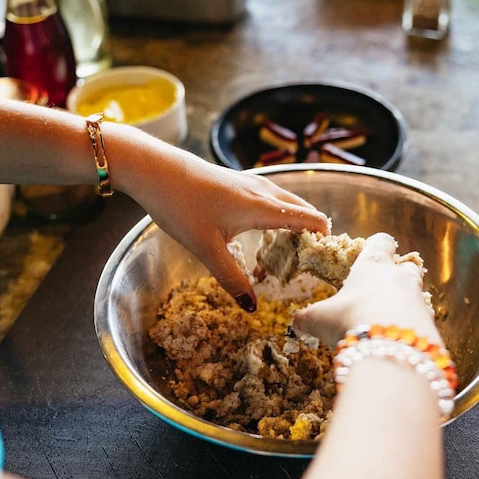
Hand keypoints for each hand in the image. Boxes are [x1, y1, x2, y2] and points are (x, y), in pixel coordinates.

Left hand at [118, 142, 329, 310]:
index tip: (319, 266)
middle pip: (305, 212)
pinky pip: (273, 200)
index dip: (323, 242)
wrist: (155, 170)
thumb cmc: (181, 206)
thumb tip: (252, 307)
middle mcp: (266, 191)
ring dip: (293, 228)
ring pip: (289, 205)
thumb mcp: (206, 249)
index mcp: (264, 207)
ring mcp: (254, 183)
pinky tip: (259, 237)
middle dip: (310, 238)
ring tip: (280, 257)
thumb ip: (232, 279)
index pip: (312, 220)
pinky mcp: (241, 182)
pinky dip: (278, 218)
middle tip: (300, 268)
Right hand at [293, 233, 441, 347]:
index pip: (381, 241)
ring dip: (405, 304)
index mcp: (373, 265)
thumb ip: (307, 317)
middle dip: (398, 275)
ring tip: (386, 321)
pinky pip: (421, 323)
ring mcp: (418, 301)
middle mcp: (399, 278)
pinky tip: (396, 342)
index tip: (373, 250)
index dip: (377, 245)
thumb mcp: (318, 319)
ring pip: (416, 295)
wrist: (389, 352)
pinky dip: (410, 330)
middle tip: (381, 289)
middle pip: (407, 267)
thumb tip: (297, 322)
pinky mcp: (429, 327)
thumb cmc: (350, 320)